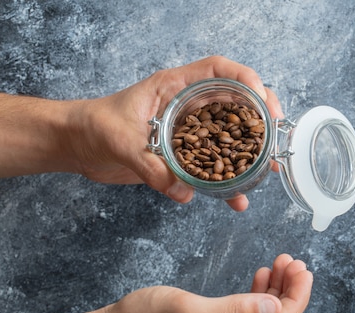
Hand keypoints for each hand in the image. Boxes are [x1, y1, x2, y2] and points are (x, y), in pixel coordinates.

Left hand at [71, 56, 283, 210]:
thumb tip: (184, 192)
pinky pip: (213, 165)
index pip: (218, 69)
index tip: (262, 100)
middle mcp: (186, 105)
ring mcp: (188, 130)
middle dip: (260, 118)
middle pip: (235, 102)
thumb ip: (152, 167)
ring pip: (229, 136)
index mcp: (174, 87)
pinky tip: (235, 200)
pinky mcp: (184, 154)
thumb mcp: (120, 142)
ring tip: (269, 171)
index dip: (246, 79)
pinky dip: (226, 182)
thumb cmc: (93, 126)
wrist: (77, 145)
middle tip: (276, 138)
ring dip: (251, 153)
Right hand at [104, 254, 311, 312]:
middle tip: (294, 263)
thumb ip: (234, 311)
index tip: (304, 270)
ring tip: (280, 266)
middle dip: (290, 294)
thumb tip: (273, 306)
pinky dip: (257, 301)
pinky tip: (258, 281)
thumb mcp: (187, 311)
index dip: (296, 297)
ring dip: (276, 295)